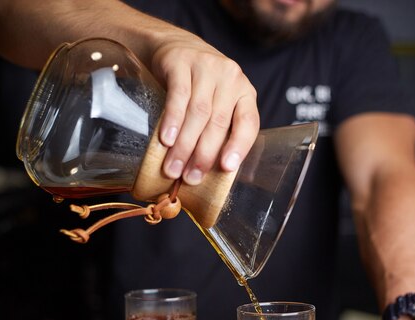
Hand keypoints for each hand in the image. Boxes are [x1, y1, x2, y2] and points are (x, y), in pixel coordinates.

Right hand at [150, 34, 259, 184]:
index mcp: (245, 93)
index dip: (239, 146)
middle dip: (203, 155)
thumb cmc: (200, 86)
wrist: (177, 47)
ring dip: (184, 145)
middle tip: (190, 178)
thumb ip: (219, 130)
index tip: (226, 168)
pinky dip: (172, 121)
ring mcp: (207, 68)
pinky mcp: (182, 63)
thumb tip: (207, 174)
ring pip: (198, 113)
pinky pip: (178, 96)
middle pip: (219, 123)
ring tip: (172, 168)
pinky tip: (166, 140)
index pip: (248, 123)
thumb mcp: (218, 103)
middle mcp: (231, 79)